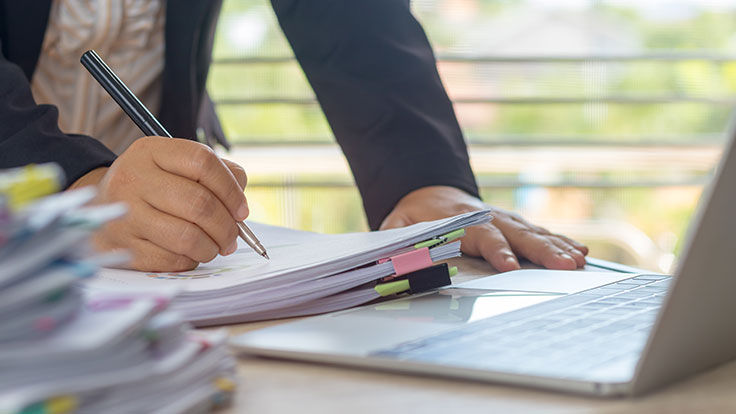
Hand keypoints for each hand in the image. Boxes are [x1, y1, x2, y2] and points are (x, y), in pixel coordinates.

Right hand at [69, 137, 247, 271]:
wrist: (100, 209)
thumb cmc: (153, 188)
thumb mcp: (176, 167)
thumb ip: (216, 175)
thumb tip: (240, 207)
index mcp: (150, 151)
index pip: (202, 161)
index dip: (231, 189)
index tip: (242, 210)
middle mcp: (132, 178)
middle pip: (199, 203)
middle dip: (227, 226)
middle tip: (233, 237)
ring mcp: (123, 214)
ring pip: (187, 237)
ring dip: (211, 247)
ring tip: (215, 247)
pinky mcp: (121, 248)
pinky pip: (171, 260)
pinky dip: (190, 260)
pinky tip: (189, 254)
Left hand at [380, 186, 587, 271]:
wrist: (430, 191)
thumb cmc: (414, 216)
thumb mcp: (397, 227)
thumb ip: (396, 242)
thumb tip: (394, 261)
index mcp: (459, 220)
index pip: (481, 236)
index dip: (496, 250)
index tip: (509, 266)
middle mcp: (487, 217)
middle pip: (517, 234)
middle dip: (542, 251)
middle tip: (563, 267)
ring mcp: (504, 219)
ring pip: (534, 233)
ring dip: (557, 247)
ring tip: (578, 262)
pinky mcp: (515, 224)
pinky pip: (541, 232)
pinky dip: (562, 241)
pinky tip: (581, 252)